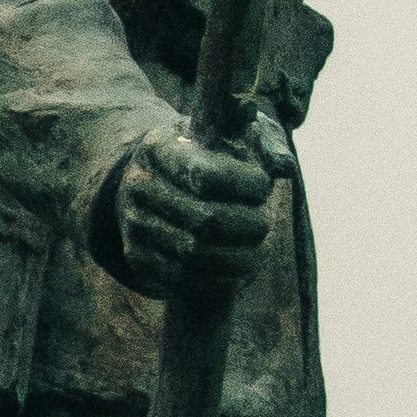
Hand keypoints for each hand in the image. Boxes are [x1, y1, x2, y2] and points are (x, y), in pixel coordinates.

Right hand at [93, 120, 272, 293]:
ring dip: (239, 258)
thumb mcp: (224, 136)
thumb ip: (257, 140)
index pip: (207, 176)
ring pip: (196, 255)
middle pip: (206, 220)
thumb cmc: (204, 159)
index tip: (264, 188)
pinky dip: (219, 280)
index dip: (246, 186)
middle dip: (248, 226)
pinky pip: (183, 280)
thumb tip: (282, 161)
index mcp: (159, 147)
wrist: (157, 188)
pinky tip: (238, 272)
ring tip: (257, 250)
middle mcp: (138, 185)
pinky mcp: (136, 258)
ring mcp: (133, 224)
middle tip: (265, 224)